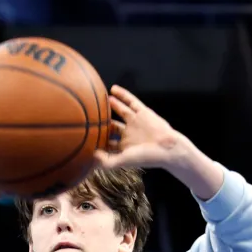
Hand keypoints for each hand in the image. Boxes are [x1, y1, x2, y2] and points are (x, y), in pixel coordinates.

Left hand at [93, 86, 223, 198]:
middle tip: (91, 114)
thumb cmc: (145, 156)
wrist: (166, 147)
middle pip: (113, 126)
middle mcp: (129, 134)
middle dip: (103, 121)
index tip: (84, 135)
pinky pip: (132, 101)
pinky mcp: (143, 112)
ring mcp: (136, 122)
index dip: (97, 140)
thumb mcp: (123, 161)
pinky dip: (123, 95)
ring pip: (121, 111)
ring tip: (101, 98)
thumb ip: (106, 161)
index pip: (108, 143)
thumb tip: (90, 156)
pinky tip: (113, 89)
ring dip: (112, 105)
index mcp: (124, 147)